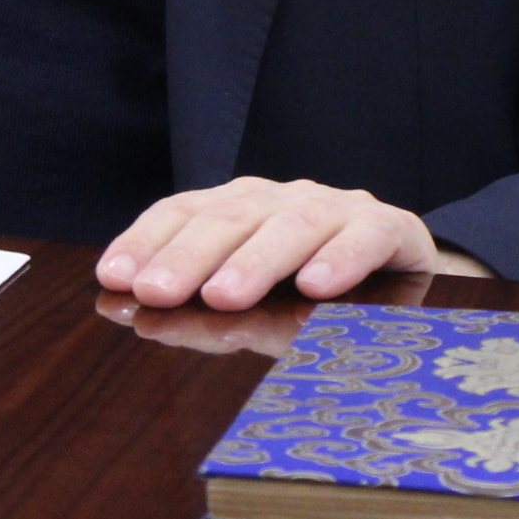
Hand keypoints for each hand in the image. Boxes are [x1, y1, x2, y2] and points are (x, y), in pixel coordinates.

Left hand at [96, 177, 489, 310]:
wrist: (404, 284)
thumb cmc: (312, 300)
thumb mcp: (253, 310)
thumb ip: (206, 315)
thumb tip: (139, 319)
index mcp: (239, 209)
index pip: (183, 213)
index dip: (147, 242)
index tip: (114, 279)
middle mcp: (281, 199)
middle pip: (230, 217)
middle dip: (190, 256)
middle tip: (157, 293)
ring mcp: (337, 208)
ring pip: (293, 224)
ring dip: (256, 260)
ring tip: (224, 296)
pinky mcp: (390, 227)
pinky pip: (364, 237)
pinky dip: (340, 259)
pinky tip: (316, 286)